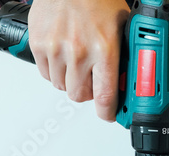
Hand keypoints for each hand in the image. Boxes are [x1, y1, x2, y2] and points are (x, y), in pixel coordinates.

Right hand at [28, 0, 129, 120]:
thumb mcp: (123, 26)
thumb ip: (125, 55)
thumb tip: (130, 79)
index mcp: (104, 49)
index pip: (105, 96)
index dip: (107, 112)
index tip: (109, 115)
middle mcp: (79, 52)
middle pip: (79, 96)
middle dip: (88, 93)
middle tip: (92, 81)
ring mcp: (56, 49)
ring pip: (61, 87)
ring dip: (70, 81)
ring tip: (77, 62)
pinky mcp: (39, 44)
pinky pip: (46, 74)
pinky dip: (54, 70)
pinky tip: (63, 55)